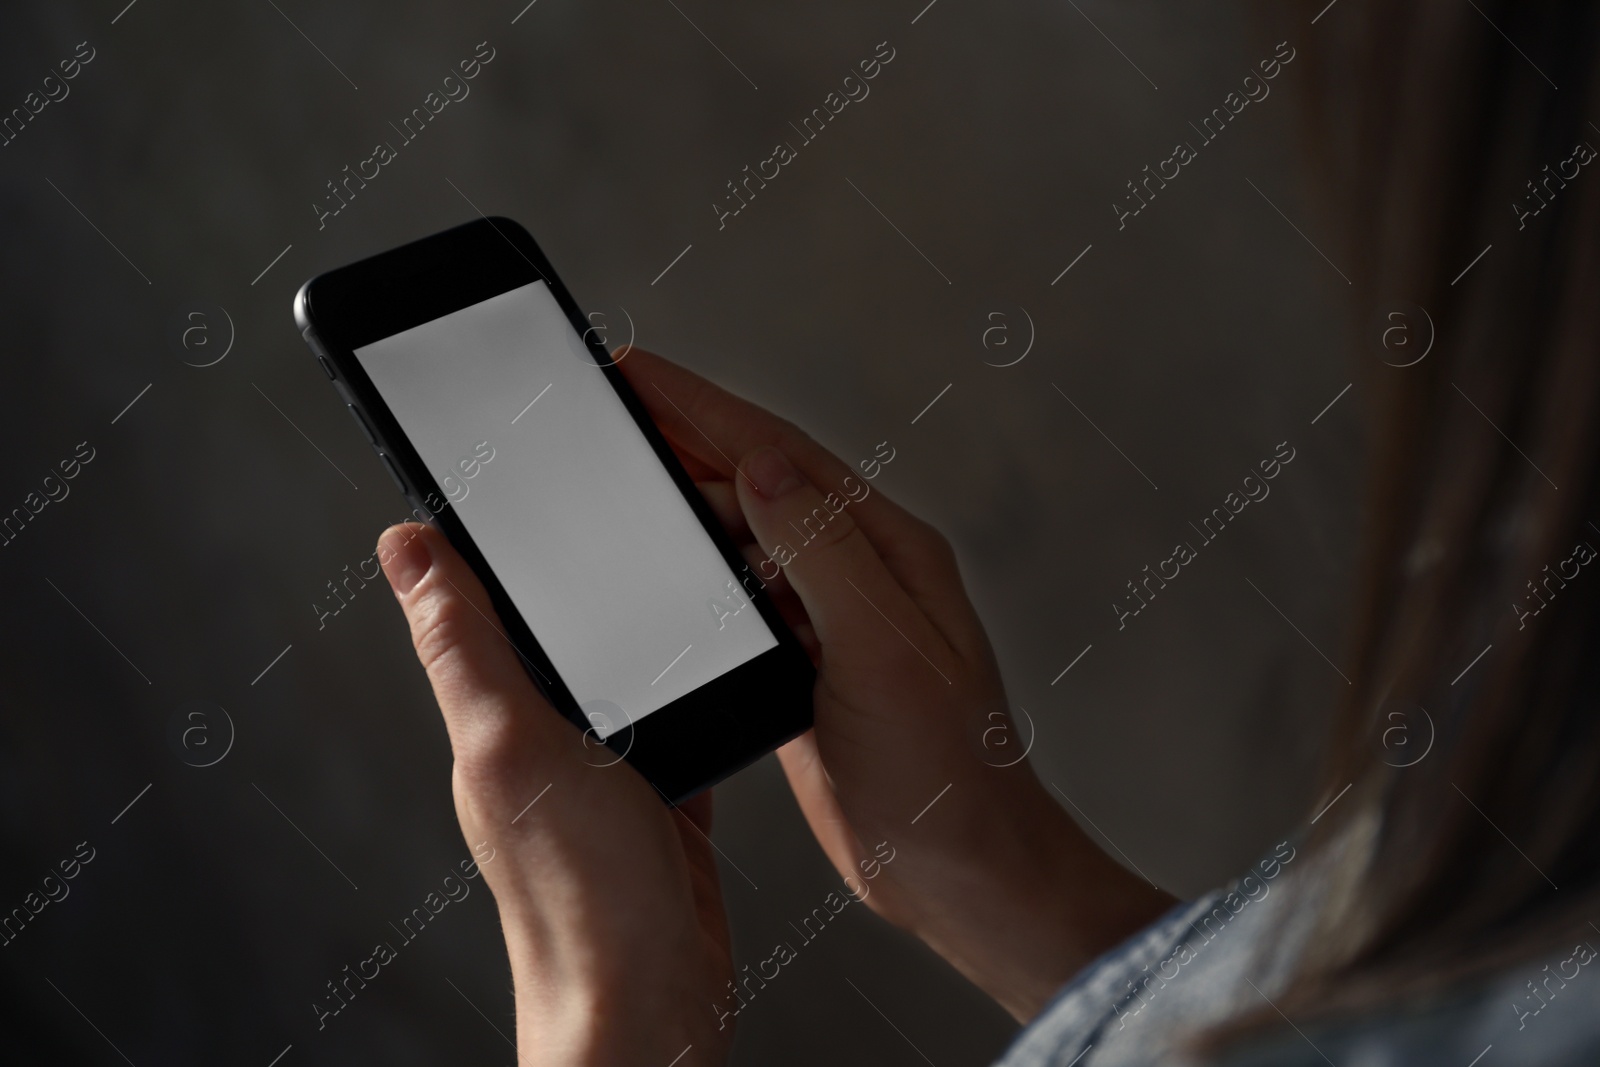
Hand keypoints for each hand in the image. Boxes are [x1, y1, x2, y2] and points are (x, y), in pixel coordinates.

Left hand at [376, 522, 732, 1065]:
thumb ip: (466, 648)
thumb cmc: (582, 895)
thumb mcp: (517, 746)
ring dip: (635, 626)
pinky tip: (711, 664)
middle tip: (602, 503)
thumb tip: (404, 552)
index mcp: (494, 719)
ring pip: (618, 674)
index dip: (483, 538)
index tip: (503, 475)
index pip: (475, 605)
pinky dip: (689, 688)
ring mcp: (602, 773)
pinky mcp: (660, 800)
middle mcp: (541, 741)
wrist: (653, 997)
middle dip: (571, 571)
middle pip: (553, 632)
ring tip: (662, 563)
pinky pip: (673, 723)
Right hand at [620, 350, 1177, 1021]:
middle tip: (617, 404)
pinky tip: (666, 564)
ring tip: (628, 466)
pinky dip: (700, 571)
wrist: (961, 873)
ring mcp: (833, 620)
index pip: (786, 455)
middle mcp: (862, 574)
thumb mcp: (885, 653)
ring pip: (749, 536)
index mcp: (891, 552)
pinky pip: (744, 599)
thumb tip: (769, 471)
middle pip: (762, 482)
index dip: (707, 409)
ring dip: (689, 498)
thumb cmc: (948, 777)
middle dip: (687, 438)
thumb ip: (825, 556)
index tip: (642, 373)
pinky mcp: (807, 668)